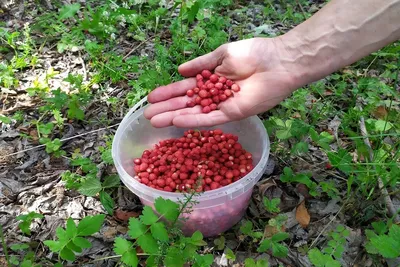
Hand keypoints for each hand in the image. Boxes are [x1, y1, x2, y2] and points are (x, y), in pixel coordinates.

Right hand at [143, 37, 298, 127]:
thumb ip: (201, 64)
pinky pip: (210, 119)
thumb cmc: (253, 53)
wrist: (278, 62)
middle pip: (187, 103)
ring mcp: (222, 105)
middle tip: (147, 115)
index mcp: (211, 78)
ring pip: (194, 113)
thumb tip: (180, 70)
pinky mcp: (233, 114)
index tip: (151, 98)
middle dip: (167, 108)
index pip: (185, 88)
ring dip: (175, 117)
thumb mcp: (222, 54)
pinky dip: (194, 121)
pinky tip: (177, 122)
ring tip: (155, 121)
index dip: (169, 93)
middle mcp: (214, 94)